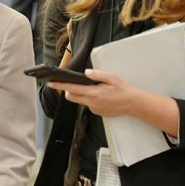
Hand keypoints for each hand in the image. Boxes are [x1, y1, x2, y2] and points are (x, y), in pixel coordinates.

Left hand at [49, 69, 179, 135]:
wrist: (133, 104)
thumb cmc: (123, 89)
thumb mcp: (112, 78)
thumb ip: (97, 75)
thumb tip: (86, 73)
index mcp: (93, 93)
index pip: (71, 88)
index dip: (60, 85)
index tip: (50, 83)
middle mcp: (91, 102)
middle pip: (71, 96)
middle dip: (69, 90)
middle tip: (73, 83)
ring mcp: (94, 109)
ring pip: (80, 101)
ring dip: (82, 94)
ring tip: (96, 89)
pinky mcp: (97, 112)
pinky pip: (89, 105)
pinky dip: (90, 99)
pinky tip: (102, 97)